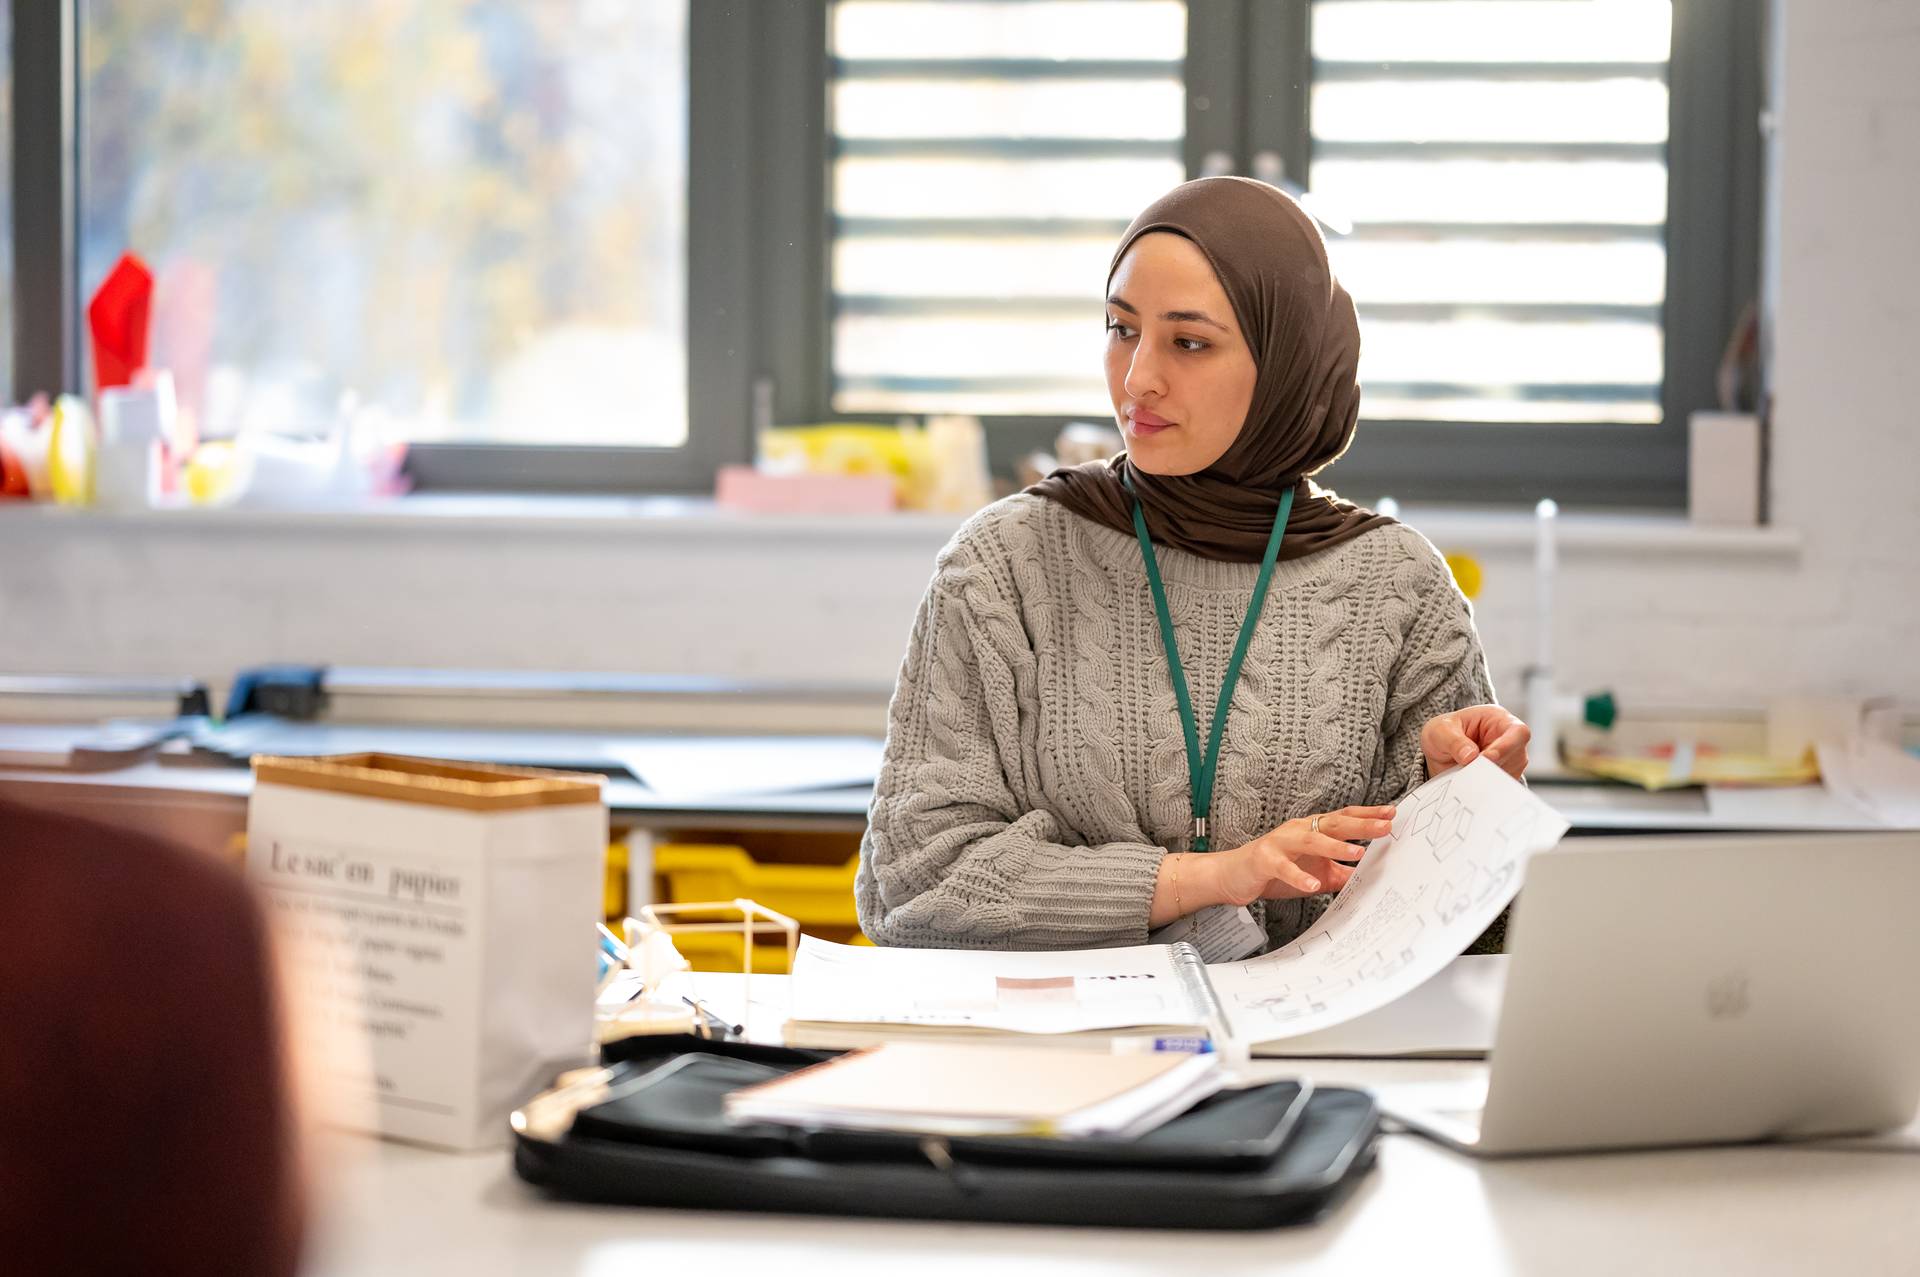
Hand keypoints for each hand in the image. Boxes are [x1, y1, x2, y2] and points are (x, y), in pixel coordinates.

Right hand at [1209, 806, 1396, 904]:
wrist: (1234, 875)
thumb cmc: (1275, 871)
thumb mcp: (1315, 873)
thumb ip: (1340, 873)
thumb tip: (1371, 877)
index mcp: (1311, 830)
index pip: (1343, 818)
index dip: (1366, 815)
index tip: (1391, 814)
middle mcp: (1298, 830)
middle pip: (1332, 823)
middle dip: (1360, 825)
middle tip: (1384, 827)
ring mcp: (1280, 843)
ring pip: (1310, 840)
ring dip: (1334, 846)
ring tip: (1357, 853)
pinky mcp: (1264, 860)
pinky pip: (1284, 868)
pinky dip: (1298, 876)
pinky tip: (1313, 885)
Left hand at [1421, 705, 1530, 780]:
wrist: (1437, 751)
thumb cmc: (1442, 733)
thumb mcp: (1440, 731)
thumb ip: (1454, 742)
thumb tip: (1470, 757)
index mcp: (1497, 719)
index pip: (1517, 732)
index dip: (1507, 746)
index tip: (1487, 759)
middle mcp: (1509, 738)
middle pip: (1517, 756)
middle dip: (1493, 766)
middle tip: (1469, 772)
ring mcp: (1509, 759)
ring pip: (1510, 774)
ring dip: (1487, 778)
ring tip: (1464, 774)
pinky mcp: (1503, 776)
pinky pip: (1501, 787)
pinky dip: (1486, 787)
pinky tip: (1470, 783)